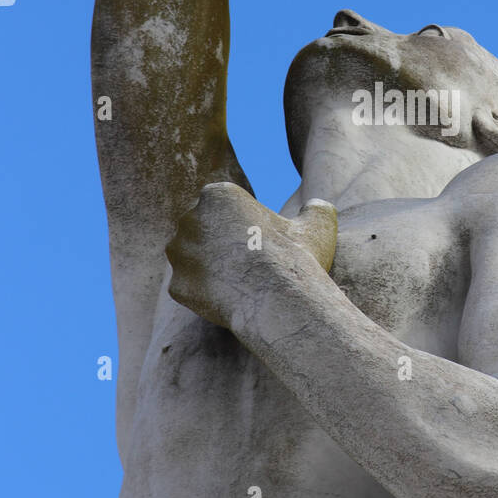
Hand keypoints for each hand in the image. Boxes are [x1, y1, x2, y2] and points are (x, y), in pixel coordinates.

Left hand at [165, 182, 337, 329]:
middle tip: (247, 265)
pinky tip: (229, 302)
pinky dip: (204, 297)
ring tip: (238, 284)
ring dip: (207, 269)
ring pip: (190, 260)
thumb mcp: (316, 226)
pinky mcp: (176, 286)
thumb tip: (320, 206)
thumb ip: (317, 210)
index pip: (222, 208)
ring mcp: (179, 254)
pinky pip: (189, 290)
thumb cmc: (295, 257)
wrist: (276, 298)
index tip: (259, 242)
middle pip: (202, 231)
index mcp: (218, 195)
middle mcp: (190, 219)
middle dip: (218, 245)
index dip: (241, 226)